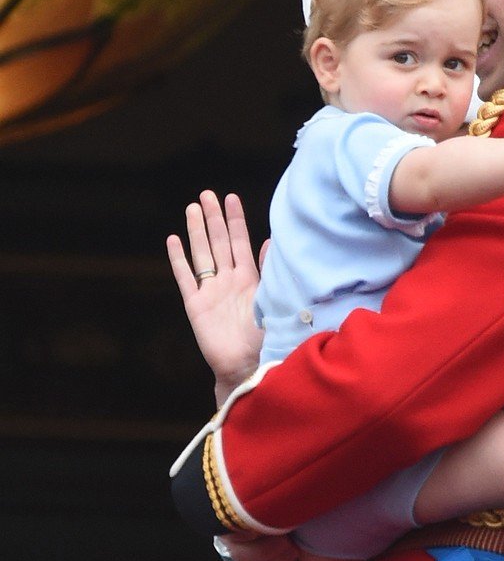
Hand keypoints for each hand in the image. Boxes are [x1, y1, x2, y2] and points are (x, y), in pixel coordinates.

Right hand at [166, 191, 265, 406]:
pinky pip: (185, 278)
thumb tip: (272, 243)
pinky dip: (178, 259)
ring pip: (201, 254)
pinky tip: (173, 240)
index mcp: (249, 279)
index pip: (240, 242)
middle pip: (218, 242)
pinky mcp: (195, 305)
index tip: (231, 198)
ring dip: (196, 231)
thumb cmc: (266, 339)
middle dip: (214, 218)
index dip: (235, 220)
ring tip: (192, 208)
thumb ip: (270, 273)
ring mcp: (210, 291)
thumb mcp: (272, 302)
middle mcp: (228, 281)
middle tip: (207, 194)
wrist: (247, 366)